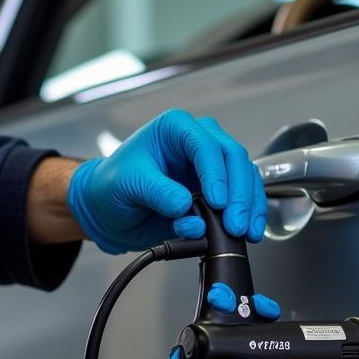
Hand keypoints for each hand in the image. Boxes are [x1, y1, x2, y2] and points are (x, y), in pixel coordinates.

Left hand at [67, 110, 266, 253]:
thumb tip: (187, 207)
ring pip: (245, 177)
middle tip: (233, 222)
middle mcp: (199, 142)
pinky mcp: (218, 189)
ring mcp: (211, 166)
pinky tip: (248, 230)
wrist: (109, 211)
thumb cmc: (113, 185)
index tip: (217, 202)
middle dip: (238, 193)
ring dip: (248, 206)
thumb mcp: (129, 184)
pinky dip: (249, 214)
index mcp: (176, 128)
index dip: (216, 175)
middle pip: (234, 158)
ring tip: (242, 231)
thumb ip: (159, 193)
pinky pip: (243, 197)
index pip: (206, 145)